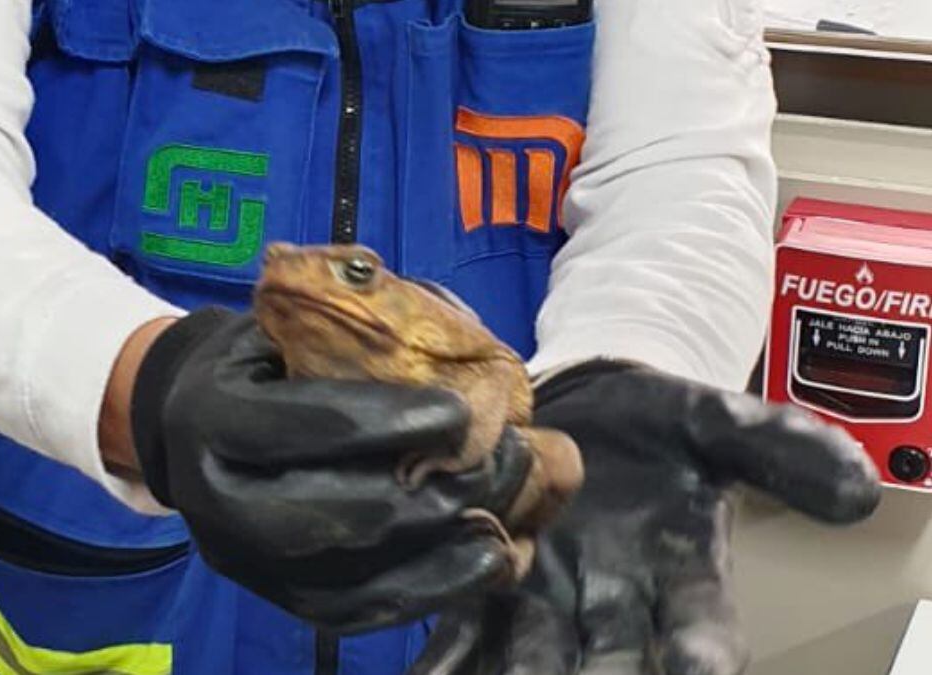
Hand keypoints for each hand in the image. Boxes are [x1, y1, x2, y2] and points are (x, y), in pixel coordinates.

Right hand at [132, 308, 537, 632]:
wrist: (189, 425)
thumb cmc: (258, 364)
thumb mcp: (281, 325)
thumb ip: (348, 329)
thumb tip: (451, 337)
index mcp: (211, 416)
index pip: (306, 425)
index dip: (388, 421)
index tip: (460, 412)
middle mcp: (214, 500)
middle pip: (334, 514)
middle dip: (427, 494)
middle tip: (497, 464)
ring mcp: (242, 560)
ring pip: (349, 576)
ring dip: (439, 550)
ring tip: (502, 518)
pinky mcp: (272, 596)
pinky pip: (356, 611)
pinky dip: (427, 591)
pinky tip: (481, 562)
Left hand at [409, 360, 880, 674]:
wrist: (583, 407)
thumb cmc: (660, 421)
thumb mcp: (721, 421)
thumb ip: (782, 447)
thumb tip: (863, 487)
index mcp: (683, 574)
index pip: (702, 627)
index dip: (703, 652)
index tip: (704, 671)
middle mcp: (615, 606)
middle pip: (611, 666)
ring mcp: (544, 600)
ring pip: (532, 662)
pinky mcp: (485, 583)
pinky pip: (464, 633)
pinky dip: (445, 662)